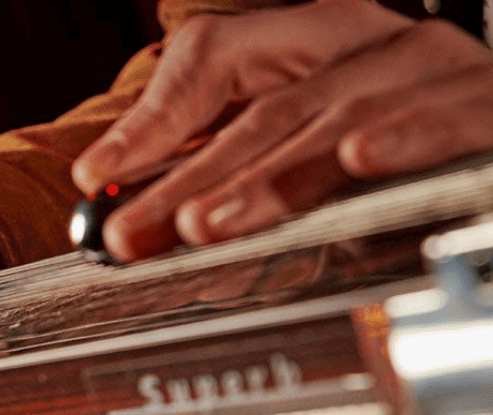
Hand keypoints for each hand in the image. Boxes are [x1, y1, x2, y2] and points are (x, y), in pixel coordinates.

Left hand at [71, 0, 492, 260]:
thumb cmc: (409, 159)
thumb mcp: (305, 170)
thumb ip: (234, 189)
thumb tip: (140, 233)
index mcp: (315, 46)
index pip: (212, 60)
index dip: (150, 118)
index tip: (94, 176)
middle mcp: (369, 48)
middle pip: (260, 113)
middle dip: (186, 182)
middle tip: (128, 235)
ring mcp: (433, 71)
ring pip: (334, 123)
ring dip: (266, 179)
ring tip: (203, 222)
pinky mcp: (486, 106)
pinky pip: (443, 121)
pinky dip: (402, 138)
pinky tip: (358, 161)